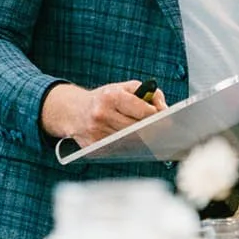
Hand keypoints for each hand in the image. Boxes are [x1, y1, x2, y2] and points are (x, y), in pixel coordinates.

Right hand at [41, 80, 164, 146]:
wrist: (74, 111)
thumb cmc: (104, 98)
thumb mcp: (124, 87)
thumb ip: (148, 93)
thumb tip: (164, 109)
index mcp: (111, 97)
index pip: (143, 111)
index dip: (156, 115)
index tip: (164, 117)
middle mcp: (102, 115)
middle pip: (139, 129)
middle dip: (152, 129)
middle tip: (162, 129)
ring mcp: (97, 133)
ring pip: (131, 142)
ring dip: (142, 139)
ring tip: (148, 133)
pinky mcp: (95, 148)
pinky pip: (120, 150)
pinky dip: (129, 146)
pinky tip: (131, 140)